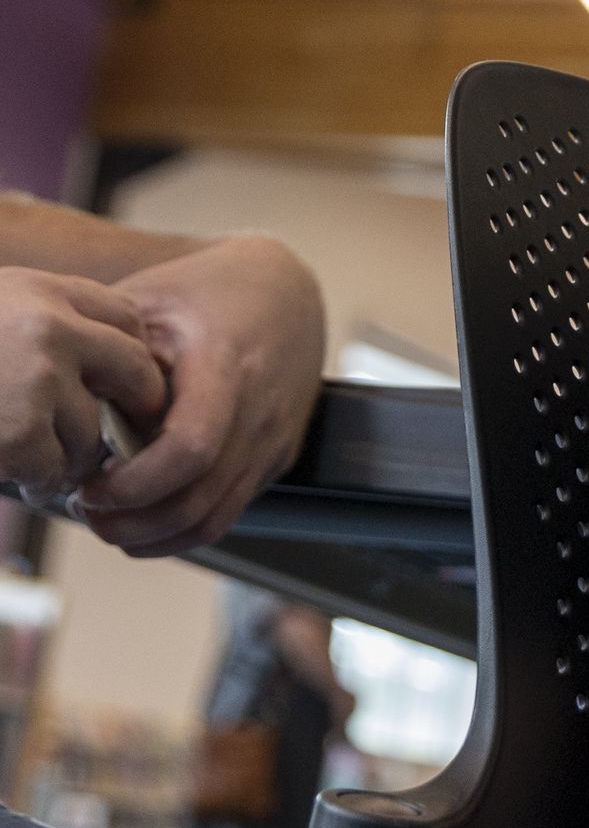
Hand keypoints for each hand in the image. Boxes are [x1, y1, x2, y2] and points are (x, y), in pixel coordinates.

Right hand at [0, 268, 165, 501]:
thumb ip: (41, 331)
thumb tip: (97, 373)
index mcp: (39, 290)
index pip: (124, 317)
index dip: (127, 357)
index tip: (116, 384)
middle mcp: (47, 326)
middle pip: (135, 373)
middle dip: (128, 411)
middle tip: (104, 436)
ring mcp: (38, 377)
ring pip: (92, 432)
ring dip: (65, 455)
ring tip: (20, 448)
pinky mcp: (22, 431)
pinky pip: (55, 469)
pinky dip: (33, 479)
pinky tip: (7, 468)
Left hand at [77, 236, 324, 555]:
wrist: (284, 292)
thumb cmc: (207, 294)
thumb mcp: (148, 305)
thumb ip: (110, 359)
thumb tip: (67, 415)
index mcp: (227, 365)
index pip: (190, 449)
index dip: (134, 484)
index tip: (89, 484)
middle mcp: (261, 411)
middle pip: (196, 500)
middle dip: (131, 522)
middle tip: (86, 509)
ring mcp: (274, 439)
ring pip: (213, 520)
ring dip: (152, 535)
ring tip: (108, 519)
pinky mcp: (277, 457)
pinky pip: (229, 512)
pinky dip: (180, 529)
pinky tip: (145, 515)